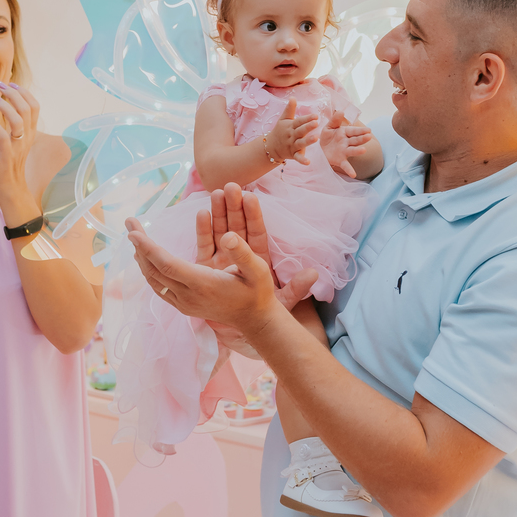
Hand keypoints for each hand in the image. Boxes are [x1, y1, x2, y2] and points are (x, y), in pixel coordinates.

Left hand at [0, 80, 37, 209]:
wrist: (10, 186)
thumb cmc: (9, 162)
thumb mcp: (17, 141)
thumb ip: (16, 126)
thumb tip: (10, 108)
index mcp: (31, 132)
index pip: (35, 106)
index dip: (24, 92)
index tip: (11, 83)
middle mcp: (27, 137)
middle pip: (27, 109)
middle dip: (13, 93)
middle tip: (0, 86)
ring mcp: (18, 146)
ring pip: (17, 120)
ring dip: (4, 105)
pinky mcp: (7, 155)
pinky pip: (2, 136)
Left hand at [126, 182, 317, 344]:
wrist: (255, 320)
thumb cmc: (258, 292)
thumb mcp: (259, 270)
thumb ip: (243, 252)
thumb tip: (228, 235)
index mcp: (203, 284)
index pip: (166, 264)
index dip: (148, 248)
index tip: (134, 231)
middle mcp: (188, 296)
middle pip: (154, 270)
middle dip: (139, 246)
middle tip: (130, 222)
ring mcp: (184, 304)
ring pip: (153, 280)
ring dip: (141, 258)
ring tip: (135, 237)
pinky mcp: (184, 306)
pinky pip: (159, 287)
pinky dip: (149, 270)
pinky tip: (146, 258)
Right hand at [202, 185, 316, 310]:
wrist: (241, 330)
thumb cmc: (263, 313)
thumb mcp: (282, 302)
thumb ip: (295, 289)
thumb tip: (314, 275)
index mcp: (259, 259)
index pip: (257, 233)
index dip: (254, 215)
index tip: (251, 196)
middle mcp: (240, 255)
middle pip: (237, 226)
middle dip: (234, 205)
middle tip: (231, 186)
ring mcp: (222, 259)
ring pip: (221, 230)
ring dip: (218, 211)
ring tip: (216, 192)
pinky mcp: (206, 266)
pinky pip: (205, 244)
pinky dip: (203, 229)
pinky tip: (202, 212)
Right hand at [268, 99, 318, 164]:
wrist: (271, 146)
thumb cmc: (280, 131)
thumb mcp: (284, 119)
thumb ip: (290, 109)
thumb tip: (293, 97)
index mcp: (291, 126)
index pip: (299, 121)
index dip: (307, 118)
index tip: (315, 115)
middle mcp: (292, 135)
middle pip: (300, 130)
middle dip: (308, 127)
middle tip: (316, 123)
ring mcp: (292, 145)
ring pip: (301, 143)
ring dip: (308, 141)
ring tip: (316, 138)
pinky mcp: (293, 155)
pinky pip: (298, 158)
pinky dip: (302, 160)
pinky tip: (308, 162)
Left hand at [320, 110, 374, 178]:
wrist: (318, 148)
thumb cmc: (326, 137)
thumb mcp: (329, 127)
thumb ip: (335, 120)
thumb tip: (340, 111)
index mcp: (344, 133)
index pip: (353, 131)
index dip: (361, 130)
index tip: (369, 130)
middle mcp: (346, 142)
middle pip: (355, 140)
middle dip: (362, 138)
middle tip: (369, 137)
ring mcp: (344, 152)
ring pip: (352, 150)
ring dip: (358, 151)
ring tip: (364, 151)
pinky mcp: (340, 160)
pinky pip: (345, 165)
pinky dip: (350, 170)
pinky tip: (354, 175)